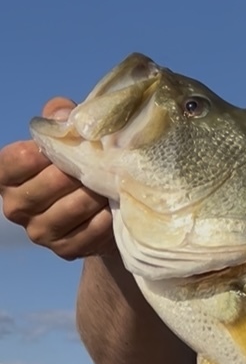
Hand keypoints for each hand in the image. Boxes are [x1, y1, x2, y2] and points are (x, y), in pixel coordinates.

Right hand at [0, 97, 114, 260]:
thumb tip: (63, 113)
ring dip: (96, 192)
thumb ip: (60, 118)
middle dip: (77, 171)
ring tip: (111, 180)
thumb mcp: (68, 136)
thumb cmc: (79, 163)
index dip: (41, 152)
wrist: (102, 208)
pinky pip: (92, 229)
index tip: (65, 146)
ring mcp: (40, 232)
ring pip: (72, 208)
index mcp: (9, 177)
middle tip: (101, 161)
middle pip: (46, 185)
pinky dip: (108, 215)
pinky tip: (115, 203)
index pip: (13, 162)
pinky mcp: (65, 250)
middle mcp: (16, 207)